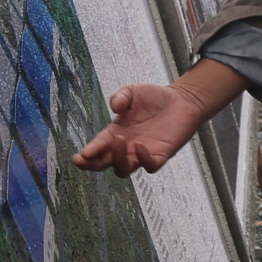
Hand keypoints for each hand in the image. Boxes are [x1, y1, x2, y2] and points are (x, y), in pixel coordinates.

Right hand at [73, 64, 237, 176]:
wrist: (182, 100)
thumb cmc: (155, 97)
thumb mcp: (133, 92)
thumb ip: (121, 97)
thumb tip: (114, 107)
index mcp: (116, 132)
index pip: (98, 146)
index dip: (89, 152)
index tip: (80, 156)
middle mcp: (126, 146)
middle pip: (105, 163)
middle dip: (93, 164)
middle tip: (87, 159)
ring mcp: (142, 153)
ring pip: (124, 169)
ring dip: (118, 159)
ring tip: (119, 141)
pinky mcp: (160, 155)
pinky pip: (150, 166)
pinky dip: (144, 160)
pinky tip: (140, 146)